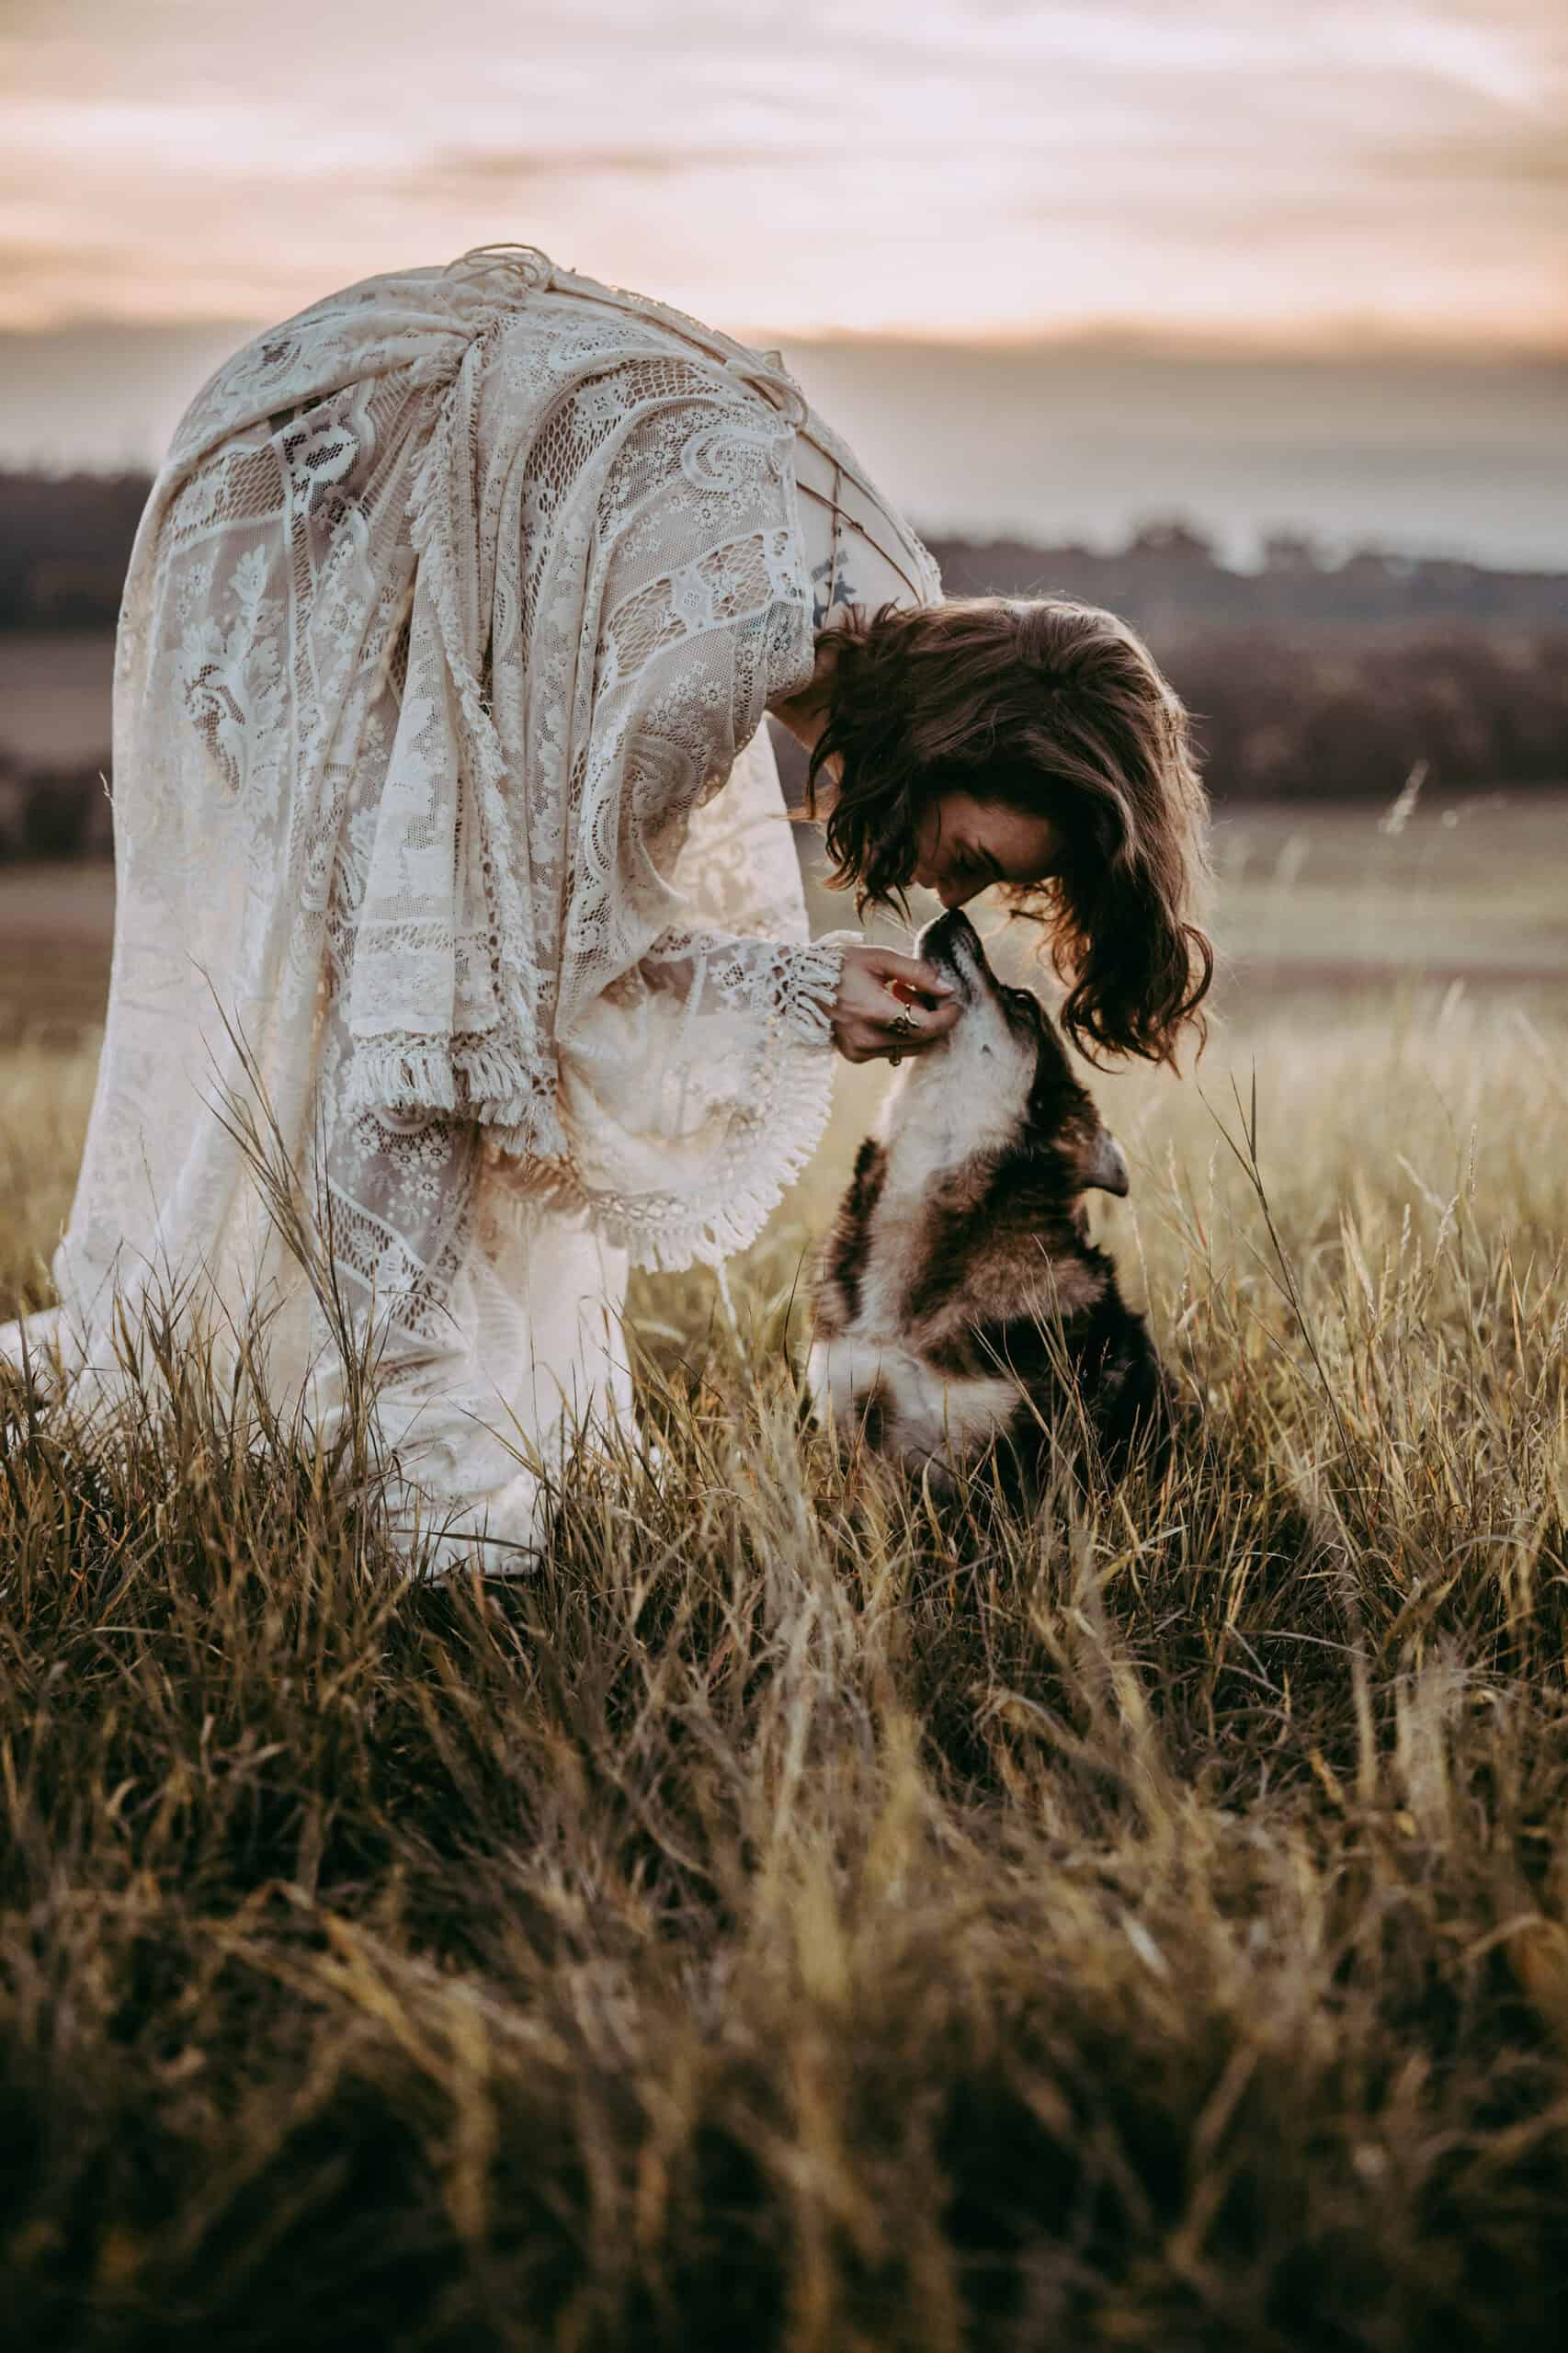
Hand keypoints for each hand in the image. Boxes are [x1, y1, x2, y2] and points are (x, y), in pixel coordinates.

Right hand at [828, 945, 960, 1065]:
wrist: (797, 984)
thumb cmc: (839, 965)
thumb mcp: (879, 958)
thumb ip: (917, 973)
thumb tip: (947, 989)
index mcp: (874, 1012)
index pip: (927, 1026)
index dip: (947, 1016)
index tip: (954, 1001)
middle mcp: (868, 1040)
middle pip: (922, 1040)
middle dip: (933, 1018)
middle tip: (921, 991)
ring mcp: (860, 1052)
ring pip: (910, 1047)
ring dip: (916, 1026)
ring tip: (900, 996)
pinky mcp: (855, 1056)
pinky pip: (892, 1049)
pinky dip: (899, 1032)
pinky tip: (885, 1008)